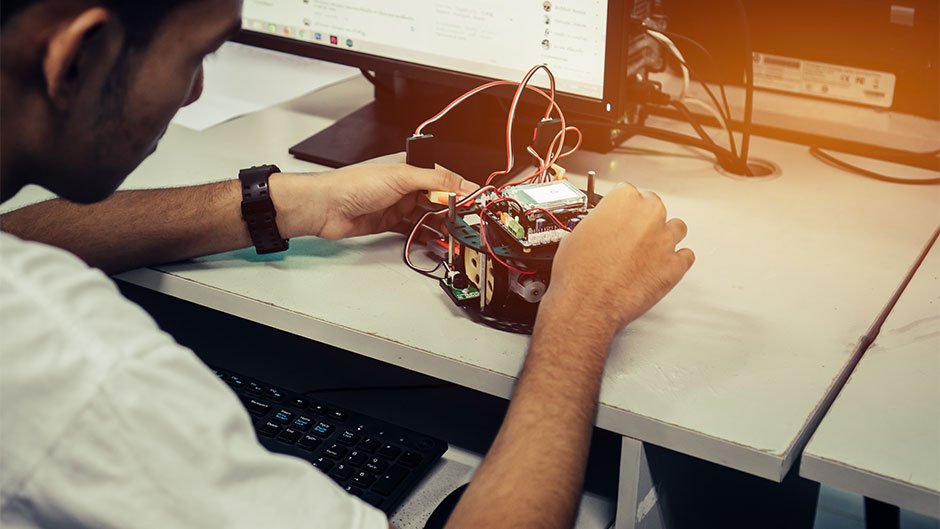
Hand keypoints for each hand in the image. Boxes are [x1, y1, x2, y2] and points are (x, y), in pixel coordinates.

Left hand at [273, 153, 477, 239]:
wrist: (325, 207)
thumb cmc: (353, 184)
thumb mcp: (401, 177)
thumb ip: (435, 180)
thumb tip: (463, 184)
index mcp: (409, 166)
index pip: (443, 177)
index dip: (460, 189)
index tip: (475, 202)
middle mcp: (404, 185)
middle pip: (437, 198)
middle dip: (452, 209)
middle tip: (467, 221)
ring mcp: (397, 204)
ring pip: (427, 215)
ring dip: (441, 224)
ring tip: (455, 233)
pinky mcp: (389, 222)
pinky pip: (414, 229)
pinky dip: (425, 235)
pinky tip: (435, 240)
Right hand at [539, 184, 693, 340]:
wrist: (587, 304)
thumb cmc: (578, 273)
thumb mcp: (575, 235)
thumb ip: (596, 224)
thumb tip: (598, 229)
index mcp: (623, 200)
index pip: (628, 192)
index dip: (621, 208)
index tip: (617, 218)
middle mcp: (649, 215)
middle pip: (654, 206)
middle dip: (643, 219)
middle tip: (629, 235)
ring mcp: (665, 240)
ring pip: (676, 228)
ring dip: (664, 235)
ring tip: (649, 249)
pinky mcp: (675, 266)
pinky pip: (686, 256)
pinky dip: (676, 260)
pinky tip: (661, 266)